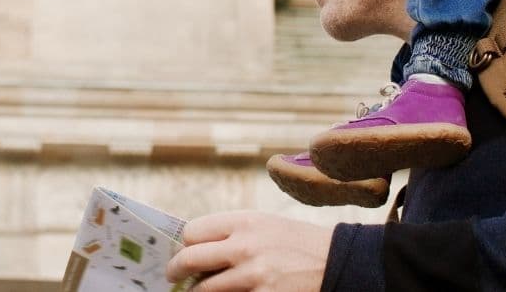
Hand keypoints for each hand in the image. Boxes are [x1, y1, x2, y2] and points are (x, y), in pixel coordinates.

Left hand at [165, 211, 331, 291]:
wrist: (333, 261)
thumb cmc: (294, 241)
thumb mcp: (263, 224)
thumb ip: (230, 232)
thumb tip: (194, 248)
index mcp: (244, 221)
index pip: (192, 232)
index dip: (184, 244)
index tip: (182, 252)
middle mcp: (244, 246)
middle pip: (189, 258)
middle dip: (175, 270)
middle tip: (172, 276)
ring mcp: (253, 275)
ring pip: (204, 288)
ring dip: (197, 291)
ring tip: (197, 290)